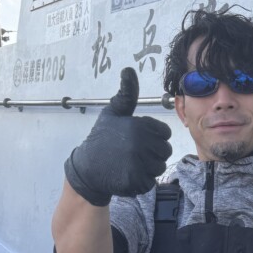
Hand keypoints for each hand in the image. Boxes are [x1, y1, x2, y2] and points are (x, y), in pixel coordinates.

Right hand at [64, 68, 171, 204]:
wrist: (87, 168)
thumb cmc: (102, 138)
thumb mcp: (113, 112)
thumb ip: (127, 94)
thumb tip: (129, 70)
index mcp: (139, 125)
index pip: (165, 133)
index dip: (154, 137)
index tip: (138, 139)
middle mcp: (140, 144)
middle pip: (165, 151)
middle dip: (153, 153)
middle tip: (133, 153)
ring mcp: (138, 164)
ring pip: (159, 167)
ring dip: (149, 168)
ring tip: (131, 164)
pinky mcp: (135, 181)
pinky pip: (150, 182)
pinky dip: (142, 181)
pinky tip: (128, 175)